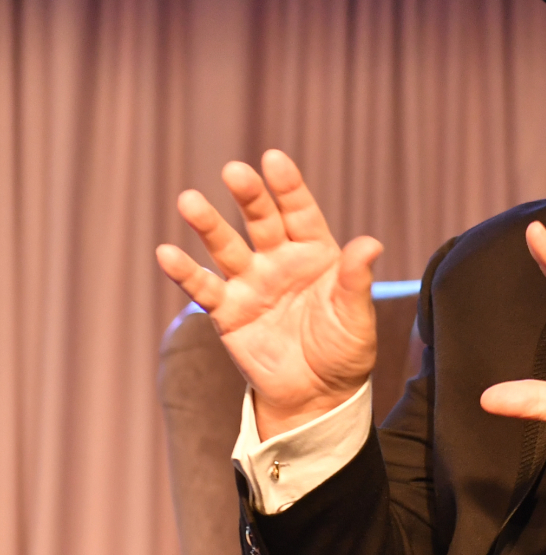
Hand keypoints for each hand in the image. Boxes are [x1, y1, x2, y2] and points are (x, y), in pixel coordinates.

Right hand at [156, 150, 381, 438]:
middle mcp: (280, 260)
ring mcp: (251, 283)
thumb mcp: (356, 316)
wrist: (318, 394)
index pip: (300, 212)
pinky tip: (167, 253)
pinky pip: (204, 288)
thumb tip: (370, 244)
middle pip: (261, 220)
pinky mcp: (228, 312)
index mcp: (316, 253)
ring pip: (226, 247)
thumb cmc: (344, 349)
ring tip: (189, 200)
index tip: (274, 159)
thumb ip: (355, 281)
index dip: (288, 187)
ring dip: (208, 225)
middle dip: (249, 196)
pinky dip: (185, 272)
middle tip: (234, 171)